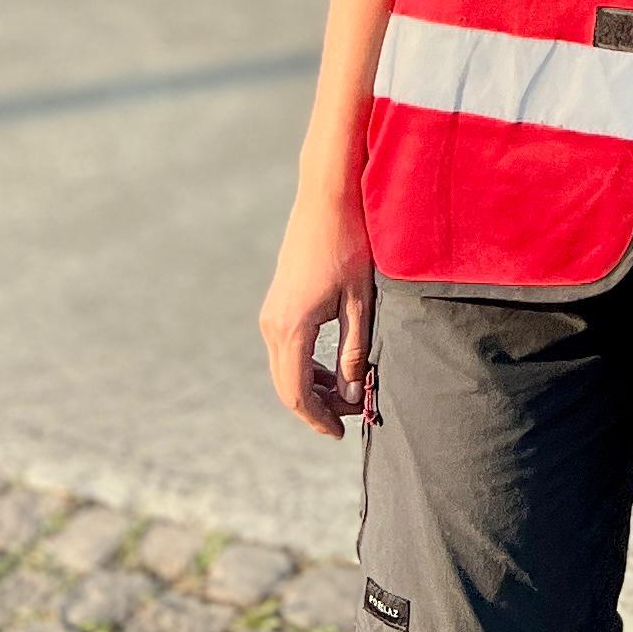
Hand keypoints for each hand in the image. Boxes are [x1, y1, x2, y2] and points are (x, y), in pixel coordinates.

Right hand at [260, 184, 375, 436]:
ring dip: (314, 388)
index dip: (320, 420)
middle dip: (319, 408)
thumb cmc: (350, 244)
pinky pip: (287, 350)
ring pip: (286, 369)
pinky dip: (308, 367)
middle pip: (288, 386)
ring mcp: (272, 313)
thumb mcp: (361, 301)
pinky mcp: (278, 304)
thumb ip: (356, 351)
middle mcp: (273, 325)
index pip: (298, 394)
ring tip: (350, 396)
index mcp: (291, 328)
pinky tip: (336, 370)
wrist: (327, 197)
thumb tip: (354, 397)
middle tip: (354, 416)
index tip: (343, 434)